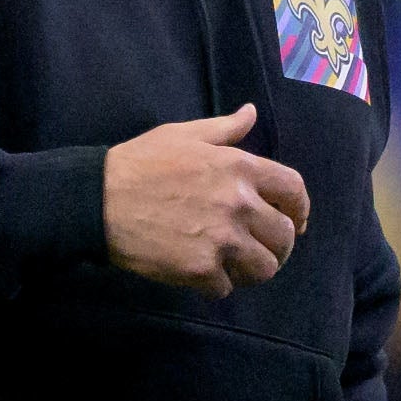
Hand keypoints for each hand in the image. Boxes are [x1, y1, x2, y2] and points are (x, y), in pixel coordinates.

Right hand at [103, 103, 311, 298]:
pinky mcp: (201, 270)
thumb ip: (225, 129)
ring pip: (264, 268)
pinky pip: (228, 288)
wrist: (99, 199)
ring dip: (253, 269)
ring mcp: (222, 239)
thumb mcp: (184, 135)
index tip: (295, 221)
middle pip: (285, 236)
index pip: (294, 191)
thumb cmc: (141, 162)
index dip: (300, 209)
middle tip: (260, 248)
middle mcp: (238, 203)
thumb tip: (251, 112)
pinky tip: (202, 273)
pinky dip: (218, 284)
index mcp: (239, 167)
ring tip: (237, 265)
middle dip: (278, 245)